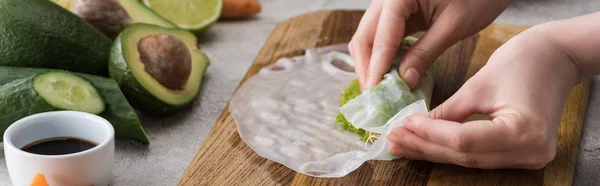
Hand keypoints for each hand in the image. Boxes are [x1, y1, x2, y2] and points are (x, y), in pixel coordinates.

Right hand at [349, 0, 510, 89]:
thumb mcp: (453, 26)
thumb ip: (425, 53)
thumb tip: (404, 81)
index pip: (381, 37)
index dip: (376, 68)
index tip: (373, 93)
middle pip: (365, 36)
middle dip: (367, 67)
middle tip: (373, 96)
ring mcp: (390, 3)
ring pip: (369, 36)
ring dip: (372, 62)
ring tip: (379, 89)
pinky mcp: (397, 10)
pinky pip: (382, 34)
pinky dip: (383, 54)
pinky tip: (389, 72)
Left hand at [386, 25, 580, 168]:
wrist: (557, 58)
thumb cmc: (523, 61)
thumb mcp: (478, 85)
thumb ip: (448, 112)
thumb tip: (415, 127)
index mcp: (524, 131)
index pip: (464, 141)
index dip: (429, 134)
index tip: (402, 124)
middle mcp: (530, 152)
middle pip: (466, 156)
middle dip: (425, 147)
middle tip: (394, 139)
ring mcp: (529, 157)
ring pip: (470, 160)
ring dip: (434, 152)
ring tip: (403, 143)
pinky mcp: (522, 154)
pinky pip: (480, 156)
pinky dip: (452, 151)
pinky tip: (427, 146)